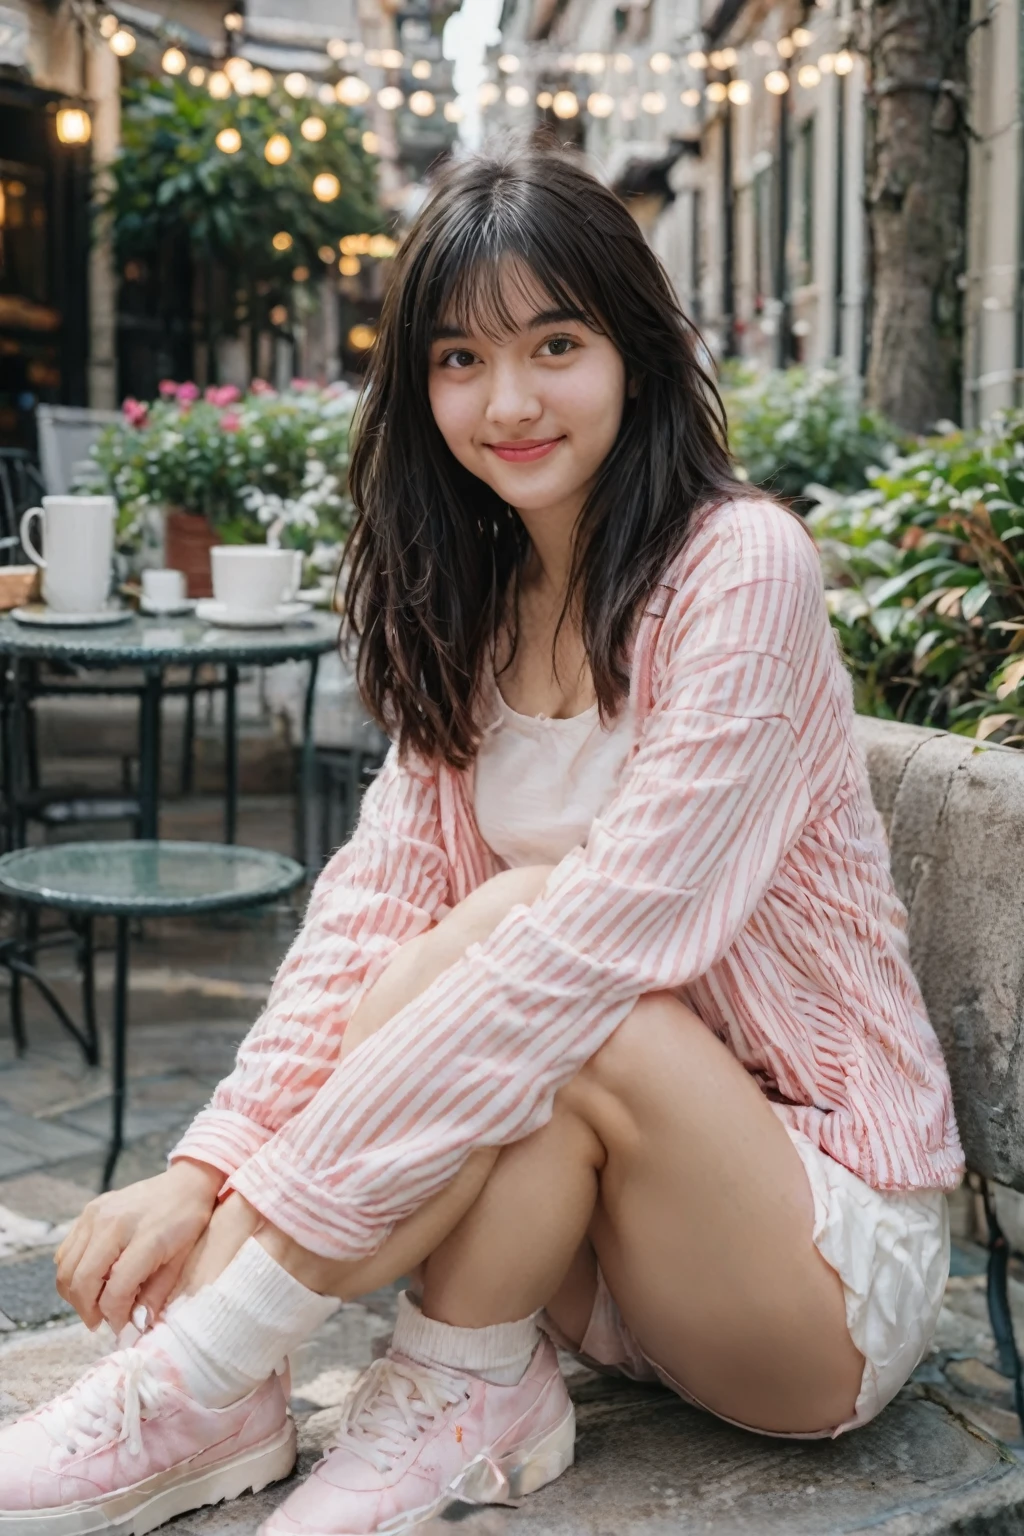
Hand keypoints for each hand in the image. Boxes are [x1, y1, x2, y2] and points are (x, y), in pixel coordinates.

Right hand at [54, 1160, 223, 1334]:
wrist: (184, 1184)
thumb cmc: (187, 1222)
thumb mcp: (180, 1262)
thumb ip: (155, 1296)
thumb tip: (135, 1327)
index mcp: (143, 1238)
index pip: (115, 1290)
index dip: (114, 1316)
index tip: (121, 1326)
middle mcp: (113, 1224)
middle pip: (82, 1281)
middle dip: (88, 1310)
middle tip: (101, 1321)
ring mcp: (96, 1215)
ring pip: (66, 1269)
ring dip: (75, 1295)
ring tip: (95, 1303)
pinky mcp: (88, 1211)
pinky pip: (66, 1251)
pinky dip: (72, 1272)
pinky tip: (92, 1279)